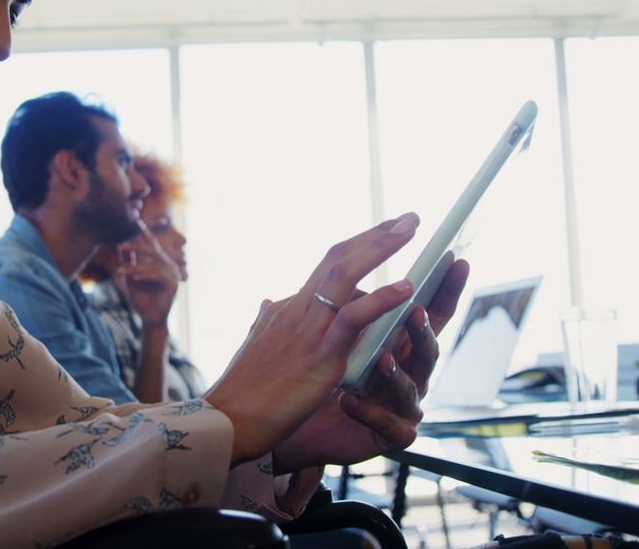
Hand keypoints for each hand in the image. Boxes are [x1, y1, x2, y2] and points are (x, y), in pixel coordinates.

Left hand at [116, 221, 180, 326]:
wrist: (149, 318)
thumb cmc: (140, 297)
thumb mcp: (129, 276)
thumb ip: (127, 260)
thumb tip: (119, 243)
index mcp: (158, 260)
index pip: (150, 242)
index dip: (143, 231)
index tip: (134, 218)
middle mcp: (167, 263)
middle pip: (153, 249)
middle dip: (136, 246)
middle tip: (121, 245)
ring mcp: (173, 273)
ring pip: (153, 264)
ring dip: (135, 267)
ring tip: (121, 271)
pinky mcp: (174, 283)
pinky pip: (158, 275)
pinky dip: (145, 276)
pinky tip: (134, 279)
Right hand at [204, 213, 422, 465]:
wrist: (226, 422)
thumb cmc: (241, 393)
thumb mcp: (255, 347)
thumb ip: (267, 322)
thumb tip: (268, 303)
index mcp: (286, 309)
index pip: (327, 267)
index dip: (358, 246)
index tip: (384, 232)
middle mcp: (296, 310)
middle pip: (338, 258)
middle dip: (376, 235)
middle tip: (409, 217)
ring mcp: (308, 330)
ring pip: (345, 274)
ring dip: (381, 247)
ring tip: (412, 227)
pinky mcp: (319, 356)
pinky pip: (352, 317)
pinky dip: (381, 298)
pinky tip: (407, 287)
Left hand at [272, 260, 468, 472]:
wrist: (304, 428)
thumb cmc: (326, 381)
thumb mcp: (337, 338)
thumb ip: (349, 309)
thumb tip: (343, 265)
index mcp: (400, 345)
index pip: (428, 313)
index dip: (444, 289)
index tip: (454, 259)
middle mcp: (409, 373)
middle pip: (428, 348)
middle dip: (423, 330)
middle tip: (414, 312)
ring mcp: (403, 405)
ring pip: (410, 387)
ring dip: (396, 372)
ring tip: (381, 359)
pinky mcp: (391, 434)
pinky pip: (384, 422)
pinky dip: (367, 410)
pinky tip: (349, 400)